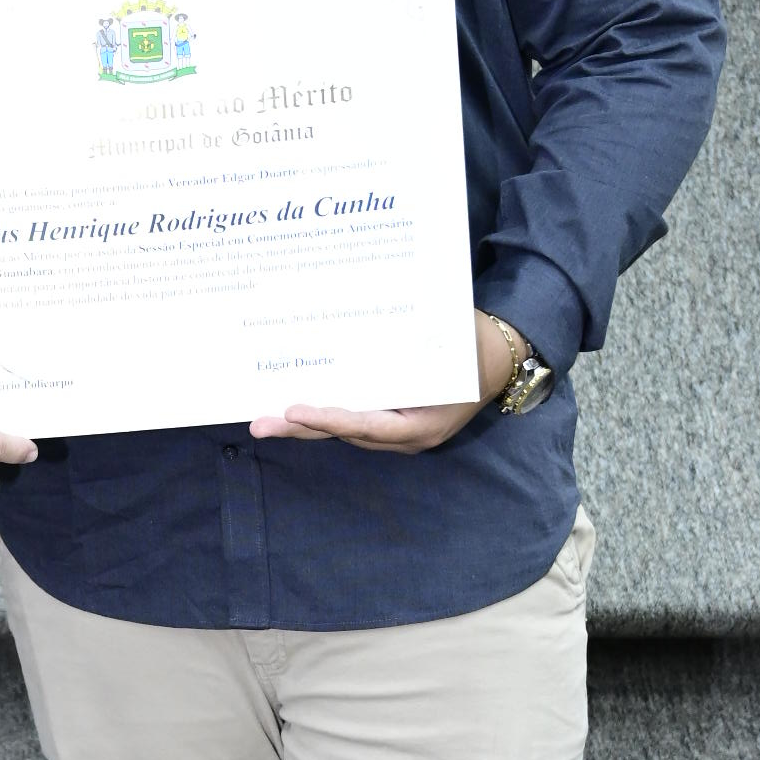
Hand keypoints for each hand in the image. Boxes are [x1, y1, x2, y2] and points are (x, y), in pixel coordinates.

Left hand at [248, 311, 515, 456]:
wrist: (500, 359)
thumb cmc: (474, 344)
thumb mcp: (451, 341)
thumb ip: (414, 342)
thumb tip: (370, 322)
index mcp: (424, 424)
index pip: (368, 425)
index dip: (331, 419)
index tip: (296, 410)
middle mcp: (407, 437)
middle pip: (345, 434)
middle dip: (300, 429)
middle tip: (258, 425)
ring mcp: (398, 434)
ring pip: (344, 431)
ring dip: (304, 425)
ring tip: (263, 418)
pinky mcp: (391, 423)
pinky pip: (352, 421)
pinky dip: (323, 414)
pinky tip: (291, 406)